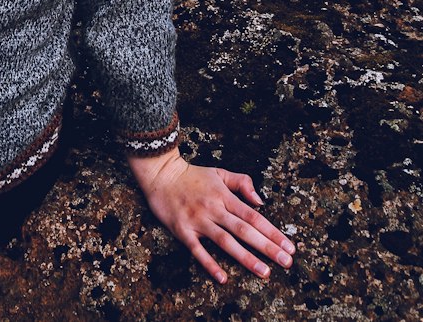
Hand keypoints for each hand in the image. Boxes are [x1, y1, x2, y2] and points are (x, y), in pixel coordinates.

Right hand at [128, 151, 297, 283]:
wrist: (160, 174)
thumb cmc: (192, 176)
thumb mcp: (219, 172)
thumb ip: (242, 182)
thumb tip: (260, 201)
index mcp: (224, 196)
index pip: (253, 217)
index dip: (272, 232)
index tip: (289, 247)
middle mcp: (214, 209)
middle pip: (244, 230)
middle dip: (267, 247)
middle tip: (286, 262)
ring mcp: (198, 221)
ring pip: (226, 242)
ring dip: (246, 258)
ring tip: (264, 272)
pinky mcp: (183, 231)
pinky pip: (198, 250)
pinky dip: (210, 264)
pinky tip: (223, 278)